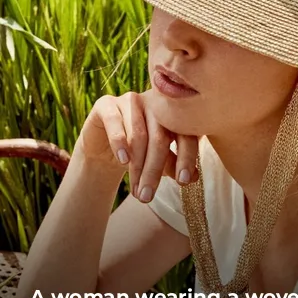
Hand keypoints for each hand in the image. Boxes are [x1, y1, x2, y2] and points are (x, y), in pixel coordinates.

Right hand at [76, 90, 198, 201]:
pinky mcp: (107, 104)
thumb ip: (176, 166)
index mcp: (174, 116)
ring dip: (136, 165)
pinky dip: (119, 142)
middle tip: (148, 196)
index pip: (186, 136)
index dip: (186, 159)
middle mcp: (155, 104)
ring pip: (138, 134)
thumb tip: (195, 177)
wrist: (103, 150)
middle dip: (154, 171)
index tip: (183, 181)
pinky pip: (115, 121)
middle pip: (159, 138)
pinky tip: (122, 160)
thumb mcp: (160, 163)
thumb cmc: (139, 156)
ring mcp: (131, 101)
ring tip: (136, 189)